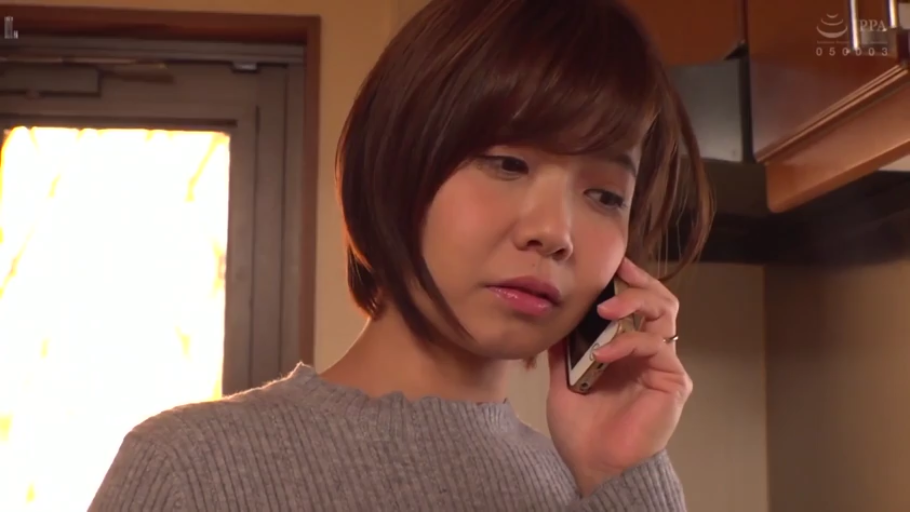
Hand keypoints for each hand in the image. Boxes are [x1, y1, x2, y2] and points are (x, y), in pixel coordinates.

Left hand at [546, 258, 692, 496]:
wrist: (593, 466)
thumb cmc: (583, 429)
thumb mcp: (564, 378)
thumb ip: (563, 348)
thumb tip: (551, 316)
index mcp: (629, 348)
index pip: (638, 302)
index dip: (628, 280)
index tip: (608, 265)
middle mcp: (651, 352)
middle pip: (661, 300)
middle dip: (638, 282)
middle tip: (614, 274)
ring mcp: (663, 365)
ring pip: (665, 314)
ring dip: (635, 302)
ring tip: (605, 308)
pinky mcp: (672, 382)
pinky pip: (655, 347)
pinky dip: (628, 343)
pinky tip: (602, 352)